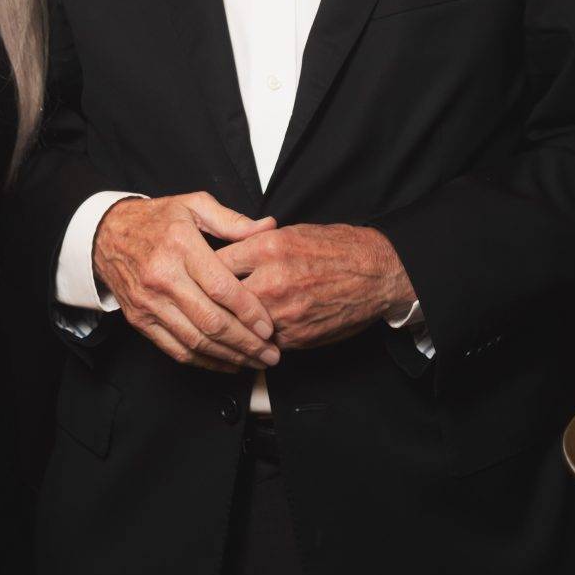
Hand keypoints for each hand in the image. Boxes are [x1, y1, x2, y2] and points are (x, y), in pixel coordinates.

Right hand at [92, 192, 282, 371]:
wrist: (106, 235)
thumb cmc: (154, 220)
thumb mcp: (192, 205)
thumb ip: (232, 220)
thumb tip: (267, 226)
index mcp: (180, 246)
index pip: (220, 287)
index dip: (249, 311)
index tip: (269, 326)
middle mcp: (162, 277)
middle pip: (210, 320)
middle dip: (246, 342)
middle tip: (270, 353)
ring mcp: (149, 302)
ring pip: (195, 340)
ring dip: (229, 356)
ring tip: (255, 362)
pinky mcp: (140, 320)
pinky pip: (175, 348)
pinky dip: (204, 361)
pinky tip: (226, 363)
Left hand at [216, 222, 413, 350]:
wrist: (377, 274)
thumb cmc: (338, 249)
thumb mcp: (292, 232)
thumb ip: (255, 243)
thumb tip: (225, 250)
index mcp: (268, 249)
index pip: (216, 262)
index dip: (202, 269)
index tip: (196, 274)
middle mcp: (273, 281)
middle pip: (220, 297)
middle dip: (208, 300)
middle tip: (198, 302)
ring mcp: (284, 312)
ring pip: (238, 324)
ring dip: (229, 324)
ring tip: (217, 322)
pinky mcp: (296, 337)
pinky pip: (262, 341)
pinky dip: (254, 339)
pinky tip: (248, 334)